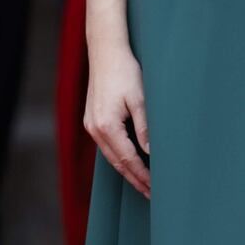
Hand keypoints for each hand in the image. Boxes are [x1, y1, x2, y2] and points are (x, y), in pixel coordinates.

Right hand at [84, 42, 150, 198]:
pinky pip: (105, 145)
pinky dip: (117, 155)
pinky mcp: (91, 118)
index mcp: (107, 126)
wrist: (105, 51)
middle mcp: (95, 129)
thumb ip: (144, 127)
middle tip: (149, 193)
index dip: (142, 174)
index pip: (127, 159)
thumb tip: (150, 152)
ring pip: (109, 155)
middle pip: (116, 162)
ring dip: (125, 168)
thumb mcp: (140, 98)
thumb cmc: (125, 71)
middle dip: (134, 178)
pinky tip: (127, 159)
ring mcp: (91, 124)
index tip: (154, 187)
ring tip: (141, 181)